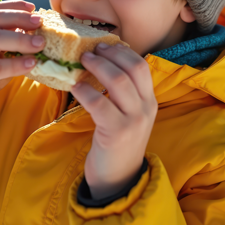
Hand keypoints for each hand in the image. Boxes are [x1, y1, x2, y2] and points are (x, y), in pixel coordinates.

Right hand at [0, 0, 44, 115]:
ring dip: (20, 40)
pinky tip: (31, 63)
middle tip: (40, 23)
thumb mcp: (6, 51)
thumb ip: (17, 38)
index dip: (15, 6)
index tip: (34, 7)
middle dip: (20, 19)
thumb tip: (42, 29)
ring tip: (40, 44)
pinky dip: (16, 64)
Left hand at [71, 43, 156, 199]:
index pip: (141, 65)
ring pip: (118, 81)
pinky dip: (85, 91)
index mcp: (149, 101)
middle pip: (132, 68)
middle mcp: (146, 108)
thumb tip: (100, 63)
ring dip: (97, 67)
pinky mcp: (117, 132)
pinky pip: (99, 103)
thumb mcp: (127, 116)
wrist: (118, 179)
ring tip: (81, 62)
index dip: (122, 51)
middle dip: (109, 55)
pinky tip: (75, 87)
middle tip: (90, 50)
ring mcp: (133, 120)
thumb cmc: (117, 144)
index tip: (103, 45)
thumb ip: (122, 94)